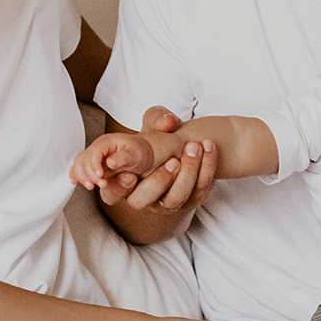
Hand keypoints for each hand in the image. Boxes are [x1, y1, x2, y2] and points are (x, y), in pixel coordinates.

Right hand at [72, 132, 156, 190]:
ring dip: (82, 176)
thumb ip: (124, 158)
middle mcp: (97, 149)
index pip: (94, 151)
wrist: (143, 154)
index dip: (94, 164)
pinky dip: (76, 175)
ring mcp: (94, 158)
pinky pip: (79, 169)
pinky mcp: (93, 167)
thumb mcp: (136, 154)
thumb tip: (110, 162)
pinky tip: (75, 181)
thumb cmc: (139, 152)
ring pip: (79, 165)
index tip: (101, 176)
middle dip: (89, 174)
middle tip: (103, 184)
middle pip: (83, 159)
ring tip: (91, 186)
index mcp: (107, 142)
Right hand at [98, 106, 219, 216]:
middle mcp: (142, 196)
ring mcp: (166, 202)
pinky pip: (198, 192)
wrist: (187, 144)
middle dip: (157, 182)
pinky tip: (209, 147)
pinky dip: (206, 168)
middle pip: (141, 202)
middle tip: (173, 161)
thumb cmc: (160, 135)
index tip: (130, 174)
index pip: (111, 194)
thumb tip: (167, 123)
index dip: (117, 188)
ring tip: (195, 147)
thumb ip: (156, 118)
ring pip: (175, 198)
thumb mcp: (153, 122)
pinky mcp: (190, 201)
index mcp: (123, 178)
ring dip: (188, 173)